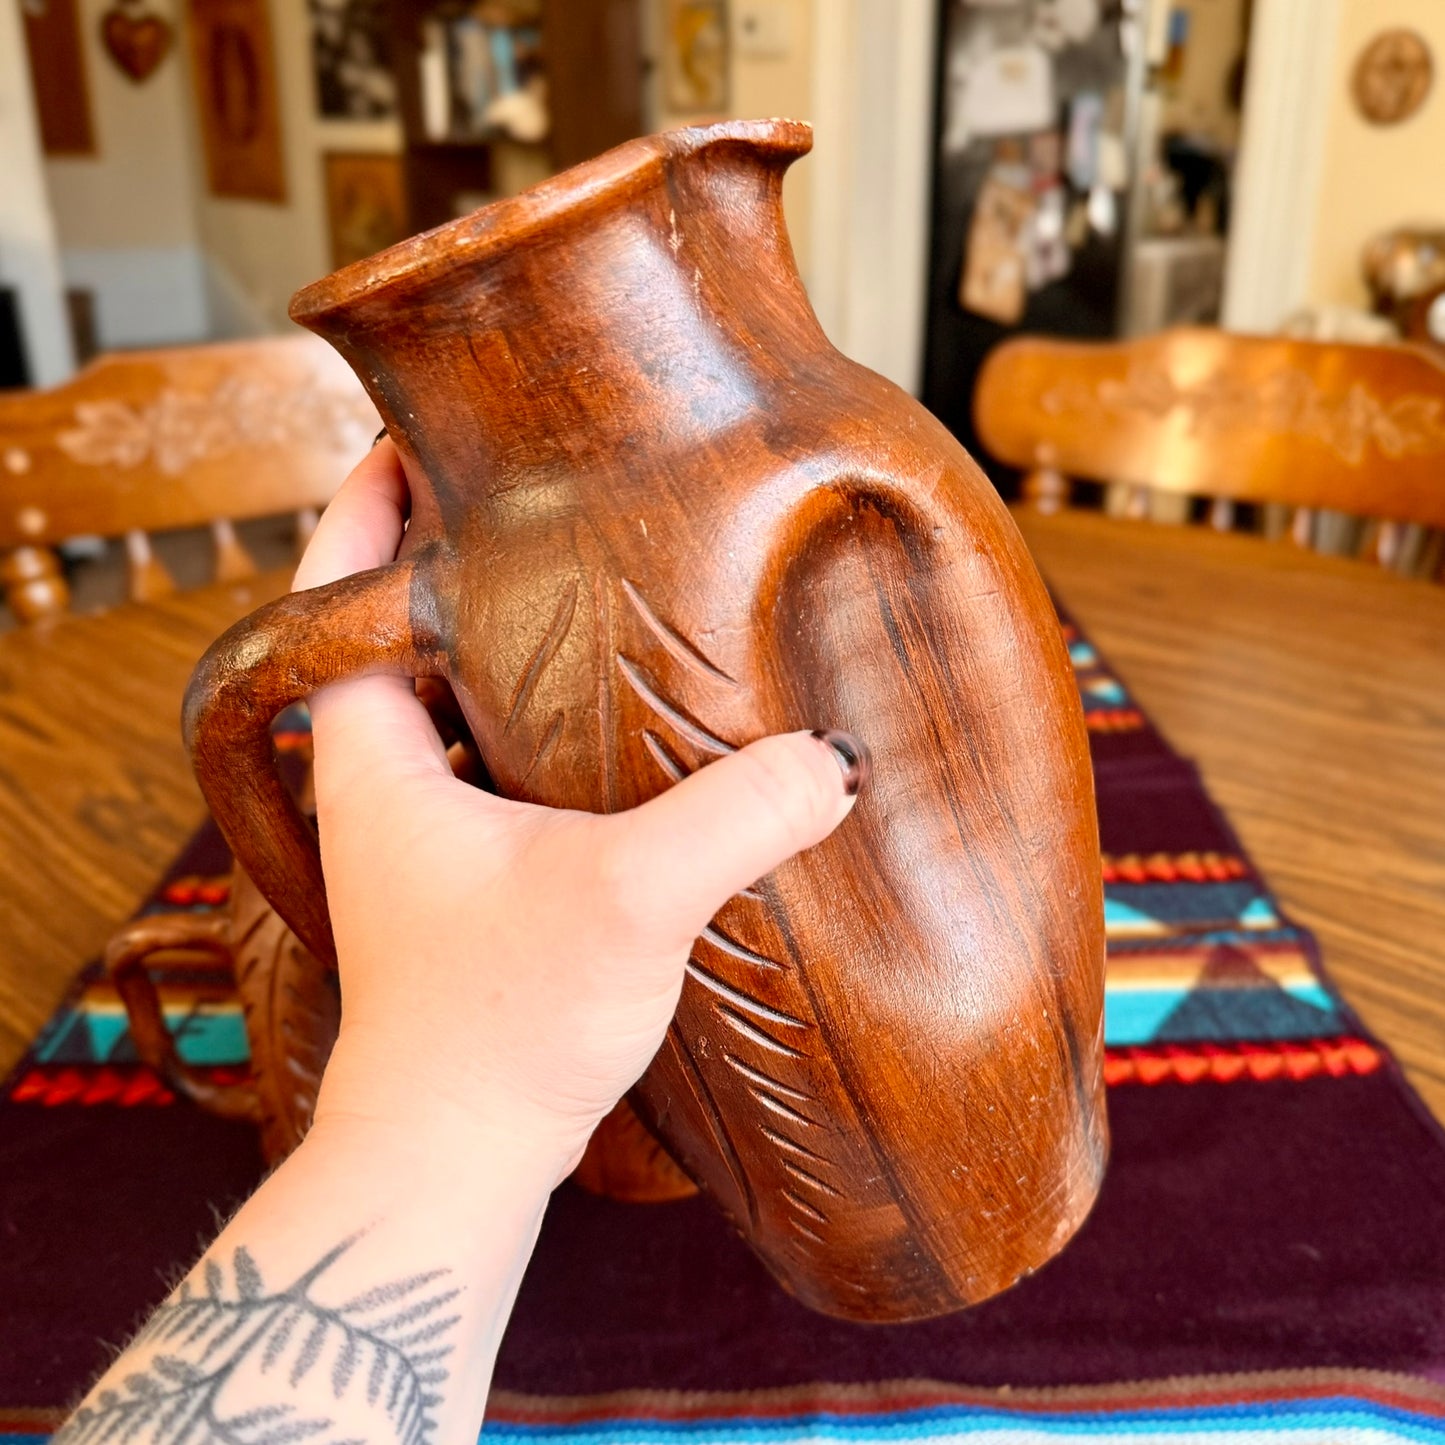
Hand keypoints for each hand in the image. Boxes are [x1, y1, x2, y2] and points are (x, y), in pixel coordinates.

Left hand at [293, 441, 865, 1185]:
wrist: (453, 1156)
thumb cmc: (495, 1030)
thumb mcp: (627, 901)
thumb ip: (734, 819)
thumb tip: (830, 762)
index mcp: (371, 751)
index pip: (336, 583)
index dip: (372, 494)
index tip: (428, 427)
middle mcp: (380, 780)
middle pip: (396, 625)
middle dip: (453, 550)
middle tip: (539, 485)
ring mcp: (419, 831)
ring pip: (448, 697)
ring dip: (499, 637)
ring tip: (584, 575)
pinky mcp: (464, 876)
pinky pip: (490, 758)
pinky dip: (533, 715)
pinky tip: (610, 715)